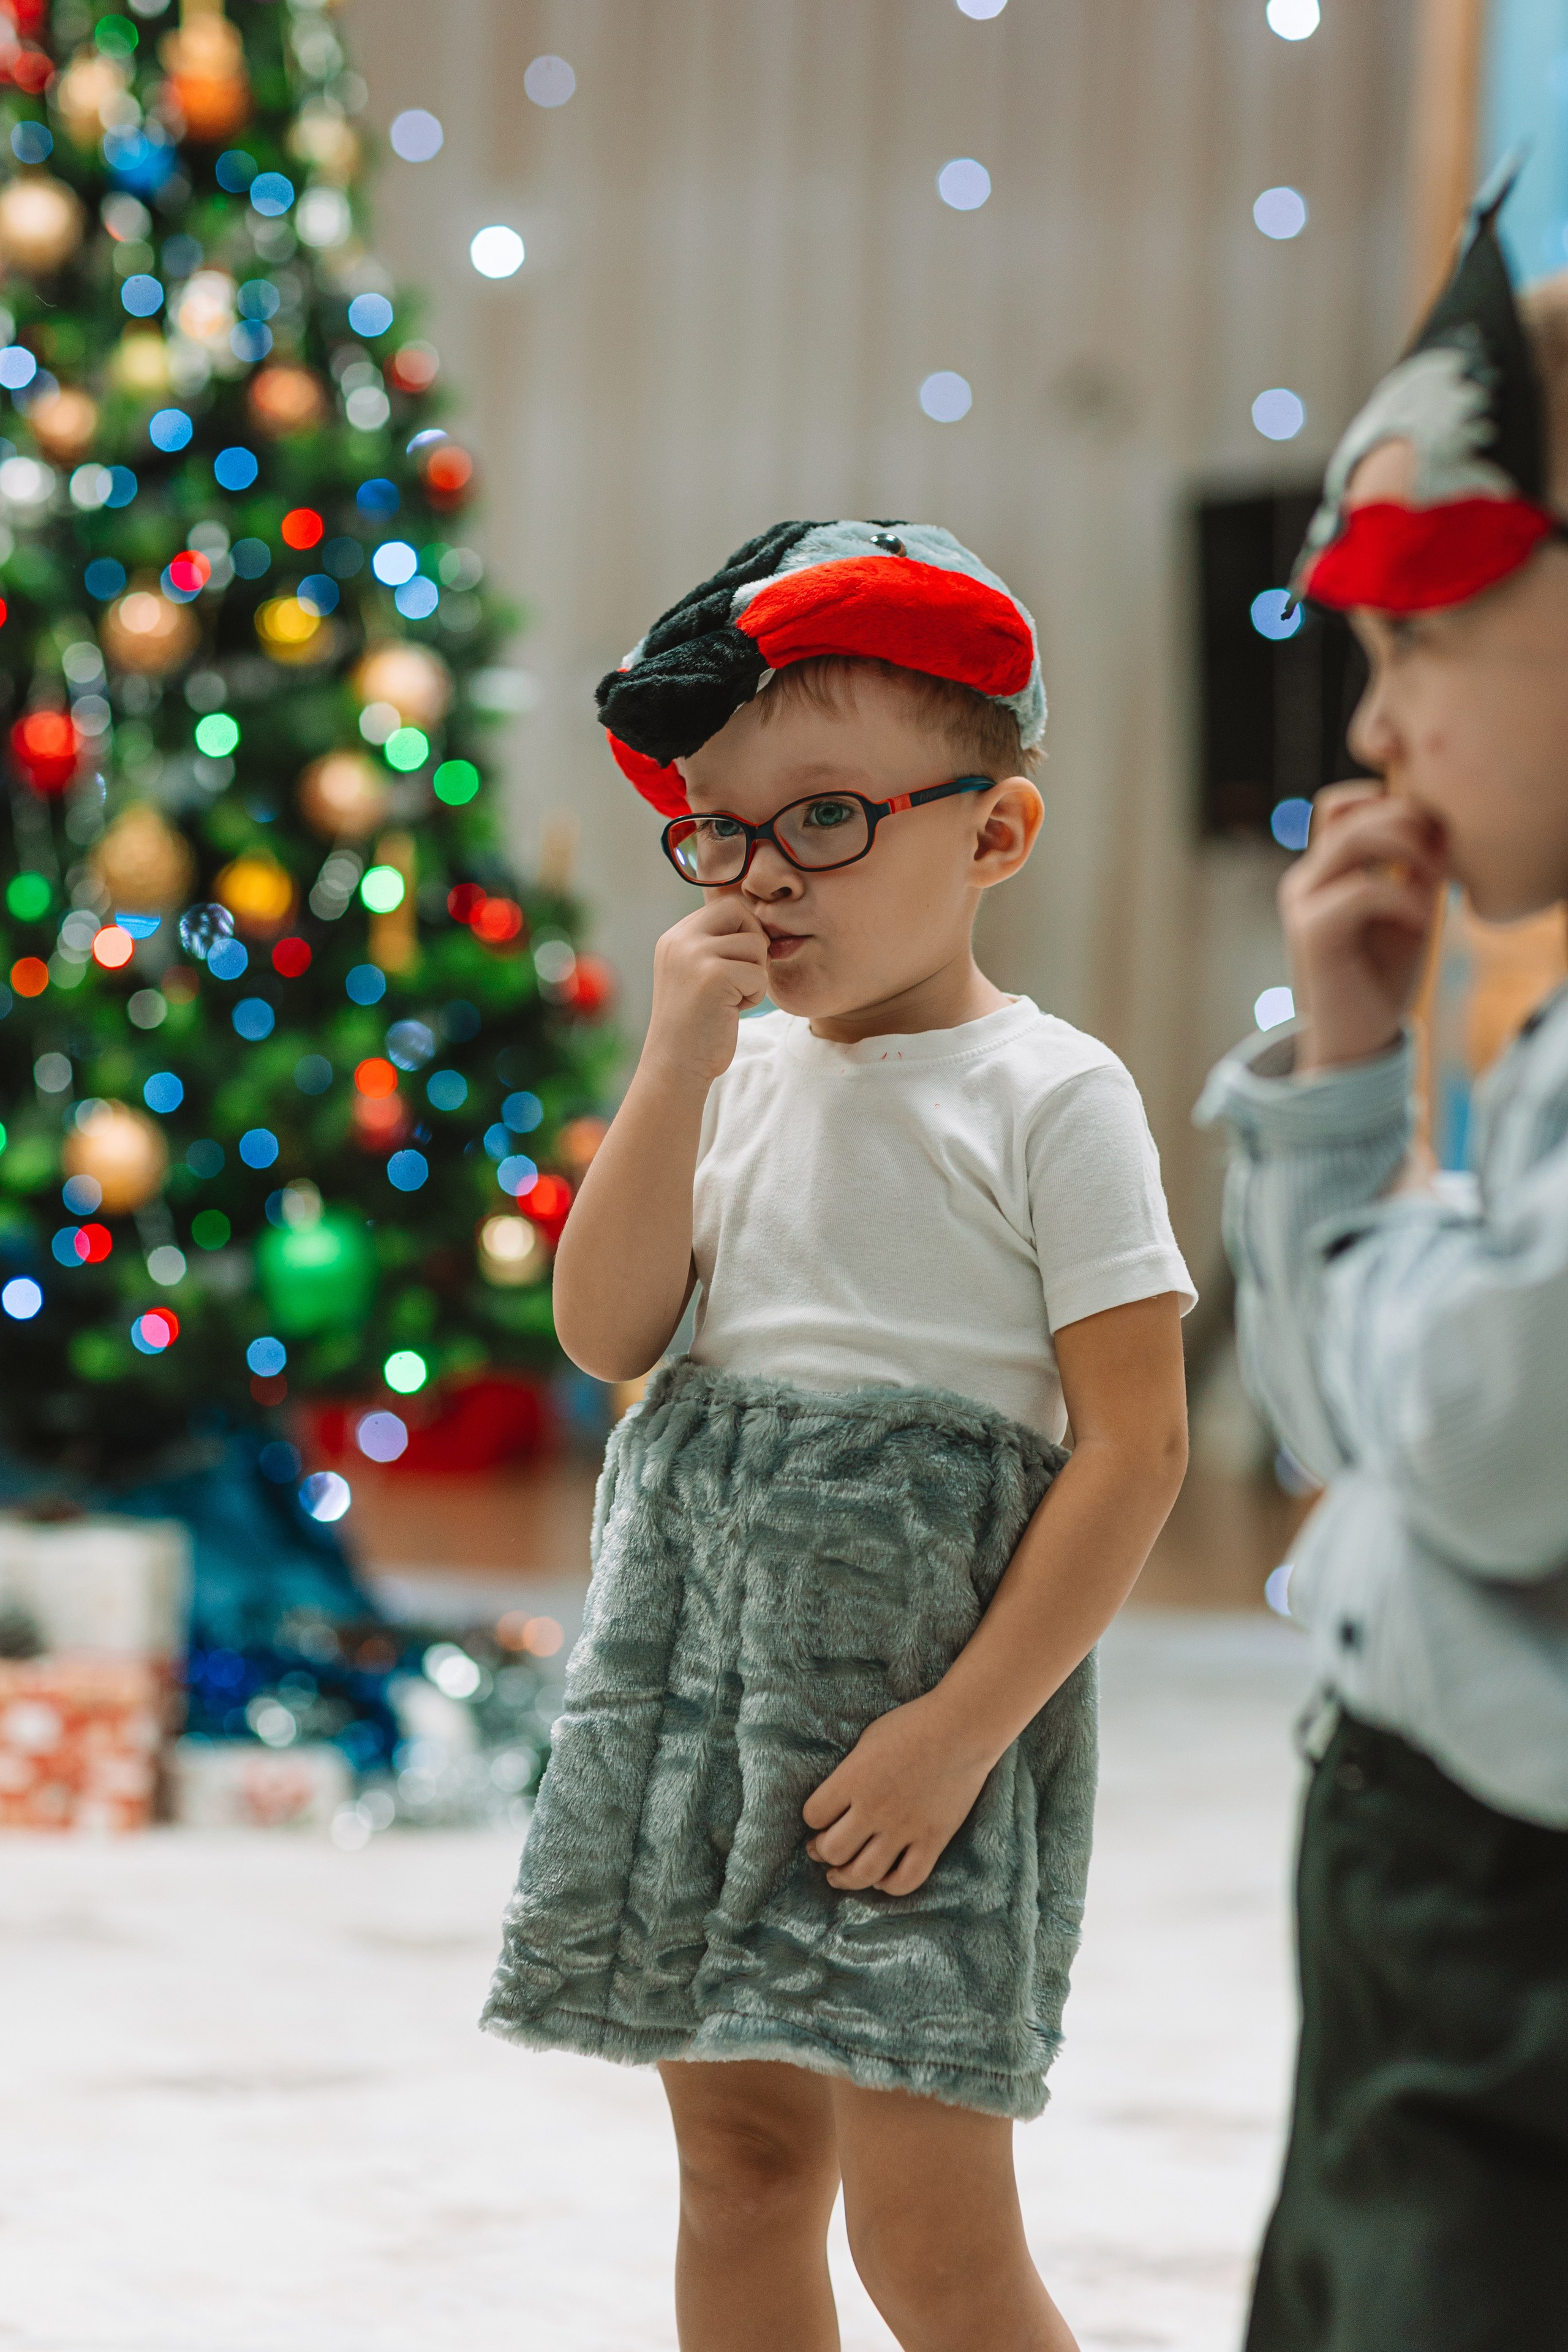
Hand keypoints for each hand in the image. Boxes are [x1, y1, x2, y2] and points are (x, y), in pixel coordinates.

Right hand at [643, 896, 769, 1084]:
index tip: (739, 963)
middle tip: (744, 976)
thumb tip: (761, 920)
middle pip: (739, 911)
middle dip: (753, 942)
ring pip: (755, 944)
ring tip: (733, 998)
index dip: (744, 931)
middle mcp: (680, 940)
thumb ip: (717, 945)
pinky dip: (754, 995)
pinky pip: (759, 974)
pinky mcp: (713, 976)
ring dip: (755, 974)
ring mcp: (694, 955)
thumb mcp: (697, 974)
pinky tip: (732, 1010)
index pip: (725, 907)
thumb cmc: (695, 1025)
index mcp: (675, 937)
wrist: (675, 1066)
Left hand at [802, 1692, 993, 1897]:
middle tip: (823, 1848)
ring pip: (863, 1873)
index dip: (813, 1819)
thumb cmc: (913, 1726)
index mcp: (853, 1778)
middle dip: (822, 1852)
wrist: (962, 1728)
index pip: (814, 1815)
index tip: (820, 1818)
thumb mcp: (868, 1741)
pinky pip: (906, 1880)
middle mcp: (874, 1808)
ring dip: (846, 1878)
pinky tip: (882, 1878)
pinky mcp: (932, 1840)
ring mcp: (904, 1828)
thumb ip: (849, 1774)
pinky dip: (889, 1886)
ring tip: (840, 1874)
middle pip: (833, 1850)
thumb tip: (837, 1803)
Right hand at [1280, 784, 1446, 1072]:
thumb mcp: (1410, 909)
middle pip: (1348, 809)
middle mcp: (1306, 879)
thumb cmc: (1382, 978)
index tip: (1432, 838)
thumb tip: (1443, 824)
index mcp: (1325, 871)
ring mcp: (1302, 902)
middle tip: (1440, 857)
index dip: (1389, 803)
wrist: (1356, 1042)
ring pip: (1350, 837)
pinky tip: (1420, 923)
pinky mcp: (1310, 932)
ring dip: (1405, 848)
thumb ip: (1419, 868)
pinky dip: (1401, 897)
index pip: (1344, 804)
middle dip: (1405, 819)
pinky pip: (1361, 889)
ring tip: (1432, 880)